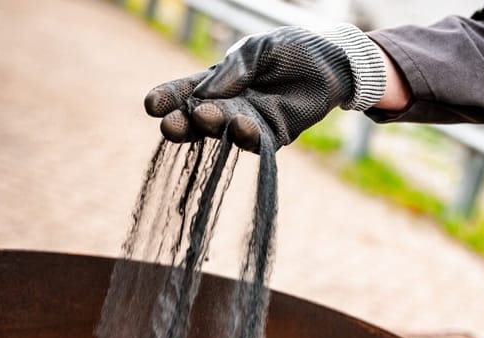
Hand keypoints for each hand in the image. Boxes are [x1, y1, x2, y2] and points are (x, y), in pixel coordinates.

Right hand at [145, 25, 385, 151]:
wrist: (332, 61)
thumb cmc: (291, 49)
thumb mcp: (258, 51)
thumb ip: (234, 71)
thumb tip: (204, 95)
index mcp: (218, 81)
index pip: (185, 91)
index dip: (168, 98)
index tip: (151, 104)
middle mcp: (229, 105)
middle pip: (198, 119)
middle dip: (183, 122)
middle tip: (169, 125)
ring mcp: (250, 122)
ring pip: (224, 133)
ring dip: (213, 128)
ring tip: (205, 117)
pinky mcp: (274, 136)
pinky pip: (257, 142)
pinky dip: (247, 137)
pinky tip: (241, 127)